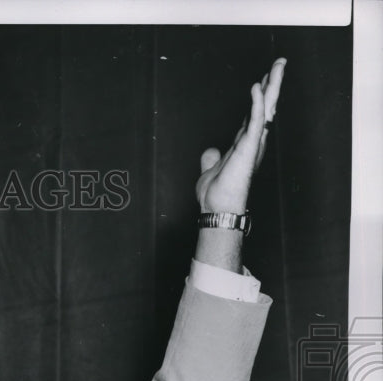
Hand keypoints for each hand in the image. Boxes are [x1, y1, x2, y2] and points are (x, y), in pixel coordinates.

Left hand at [196, 58, 285, 213]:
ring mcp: (252, 144)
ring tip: (277, 66)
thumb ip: (211, 159)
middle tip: (279, 63)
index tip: (263, 79)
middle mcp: (252, 142)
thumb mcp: (211, 170)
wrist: (217, 208)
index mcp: (244, 145)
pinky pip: (254, 121)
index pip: (254, 115)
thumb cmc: (217, 194)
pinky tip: (257, 87)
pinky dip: (256, 103)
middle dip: (272, 84)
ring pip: (265, 109)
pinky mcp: (248, 148)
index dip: (259, 97)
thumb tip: (210, 152)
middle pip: (264, 107)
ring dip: (271, 87)